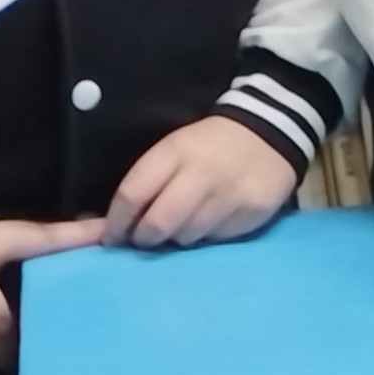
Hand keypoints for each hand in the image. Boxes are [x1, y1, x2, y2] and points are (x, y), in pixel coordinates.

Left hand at [103, 115, 302, 249]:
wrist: (268, 134)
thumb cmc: (208, 147)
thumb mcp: (173, 151)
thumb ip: (143, 185)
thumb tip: (105, 229)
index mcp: (174, 151)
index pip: (132, 195)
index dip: (116, 223)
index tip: (112, 238)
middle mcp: (201, 172)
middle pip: (158, 223)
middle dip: (145, 238)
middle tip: (147, 238)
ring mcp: (230, 193)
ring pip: (186, 237)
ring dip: (177, 238)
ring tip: (184, 224)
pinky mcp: (252, 210)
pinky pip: (216, 240)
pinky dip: (207, 237)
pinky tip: (213, 220)